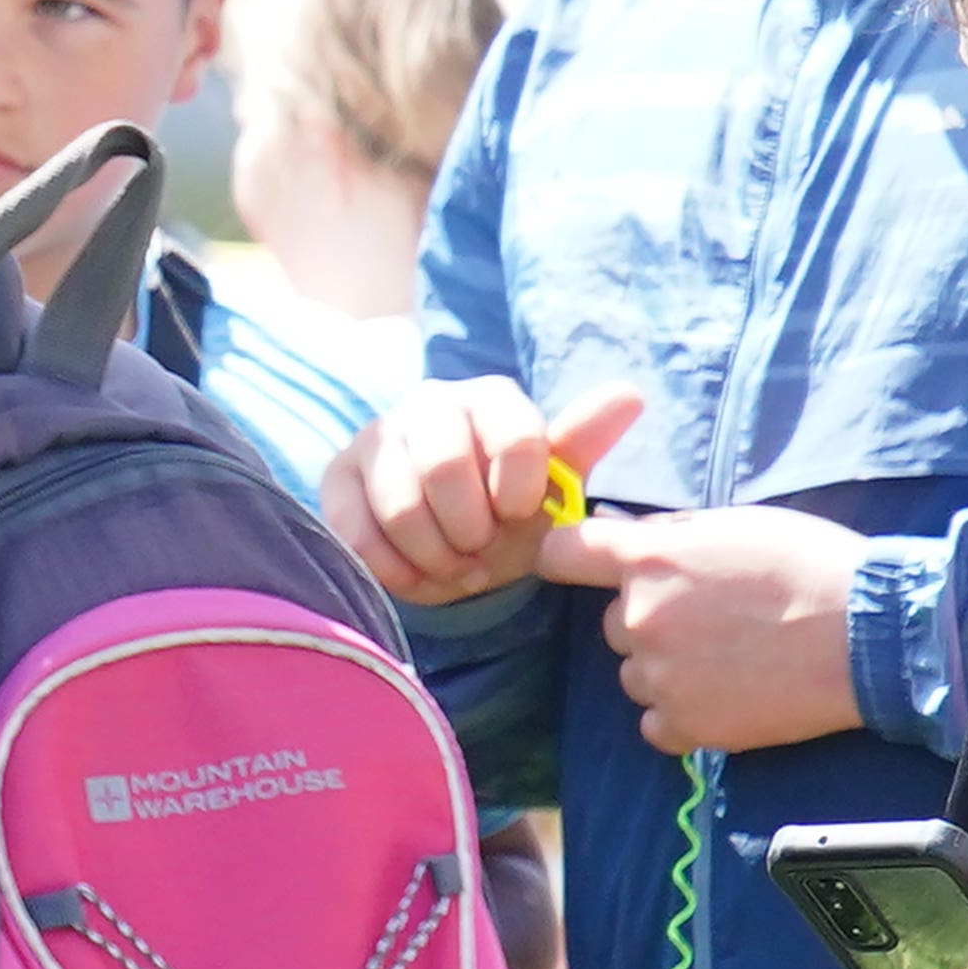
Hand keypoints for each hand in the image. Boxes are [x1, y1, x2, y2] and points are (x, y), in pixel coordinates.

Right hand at [322, 377, 642, 608]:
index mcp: (490, 400)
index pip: (513, 433)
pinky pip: (358, 532)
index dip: (519, 486)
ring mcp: (376, 438)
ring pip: (399, 506)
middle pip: (443, 467)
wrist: (450, 533)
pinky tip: (418, 574)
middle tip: (482, 550)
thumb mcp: (551, 482)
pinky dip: (394, 568)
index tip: (521, 516)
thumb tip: (630, 394)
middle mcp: (427, 405)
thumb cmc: (507, 505)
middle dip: (469, 527)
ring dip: (435, 554)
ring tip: (456, 569)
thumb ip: (580, 442)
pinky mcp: (337, 478)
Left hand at [541, 500, 870, 754]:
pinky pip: (656, 723)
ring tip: (733, 658)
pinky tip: (728, 696)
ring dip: (669, 668)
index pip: (561, 554)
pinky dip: (683, 714)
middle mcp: (641, 618)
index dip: (572, 559)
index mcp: (649, 559)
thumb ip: (671, 534)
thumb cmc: (815, 566)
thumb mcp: (738, 524)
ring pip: (635, 673)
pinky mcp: (689, 725)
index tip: (586, 567)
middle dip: (651, 619)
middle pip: (614, 622)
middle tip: (715, 619)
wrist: (876, 637)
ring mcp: (661, 676)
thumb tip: (625, 535)